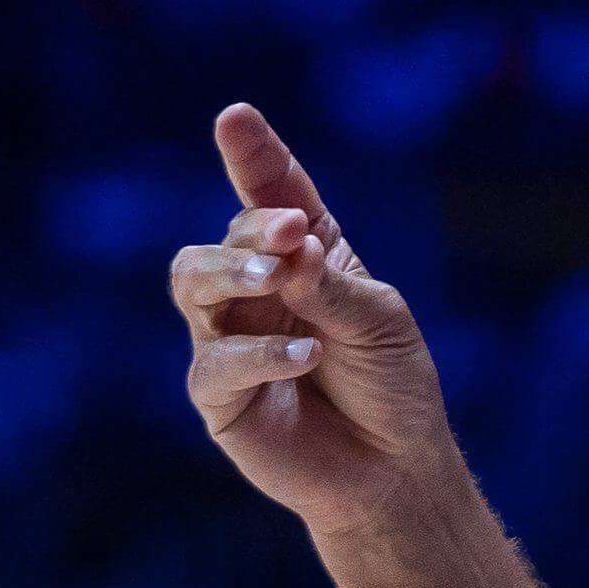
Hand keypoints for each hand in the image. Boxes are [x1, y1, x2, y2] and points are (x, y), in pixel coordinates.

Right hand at [173, 104, 457, 531]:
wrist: (395, 470)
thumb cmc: (391, 386)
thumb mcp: (379, 322)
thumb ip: (331, 285)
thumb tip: (289, 249)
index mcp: (302, 257)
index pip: (272, 195)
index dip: (253, 156)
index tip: (235, 117)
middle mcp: (256, 291)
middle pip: (224, 238)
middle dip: (252, 229)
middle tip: (292, 235)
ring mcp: (228, 340)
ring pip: (193, 284)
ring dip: (235, 272)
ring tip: (279, 280)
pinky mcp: (219, 398)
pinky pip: (215, 363)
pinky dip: (259, 353)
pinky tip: (304, 354)